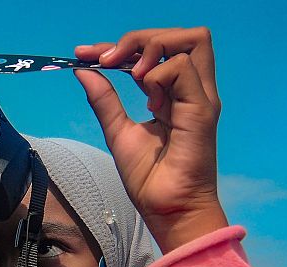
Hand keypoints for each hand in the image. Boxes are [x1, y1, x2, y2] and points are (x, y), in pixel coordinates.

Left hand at [75, 28, 227, 251]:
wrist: (167, 210)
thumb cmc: (150, 180)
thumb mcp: (118, 132)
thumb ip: (105, 99)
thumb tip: (84, 70)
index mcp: (174, 95)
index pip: (156, 50)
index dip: (121, 44)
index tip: (85, 54)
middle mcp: (191, 91)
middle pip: (180, 35)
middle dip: (139, 39)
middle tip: (108, 60)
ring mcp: (200, 98)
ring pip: (191, 39)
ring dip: (152, 49)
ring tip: (131, 76)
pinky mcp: (202, 110)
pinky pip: (181, 68)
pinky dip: (156, 75)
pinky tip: (148, 102)